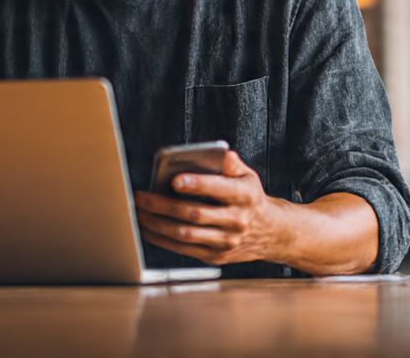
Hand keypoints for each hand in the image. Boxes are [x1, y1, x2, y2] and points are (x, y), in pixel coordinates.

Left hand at [133, 150, 290, 266]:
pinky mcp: (216, 256)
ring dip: (157, 224)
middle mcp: (237, 220)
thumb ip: (230, 163)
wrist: (271, 232)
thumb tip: (216, 153)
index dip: (197, 184)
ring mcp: (226, 241)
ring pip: (185, 234)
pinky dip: (162, 239)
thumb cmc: (251, 198)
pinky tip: (148, 228)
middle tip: (140, 197)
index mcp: (245, 195)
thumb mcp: (248, 176)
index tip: (175, 180)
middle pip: (194, 214)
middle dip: (163, 205)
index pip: (219, 189)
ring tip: (138, 212)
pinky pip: (183, 249)